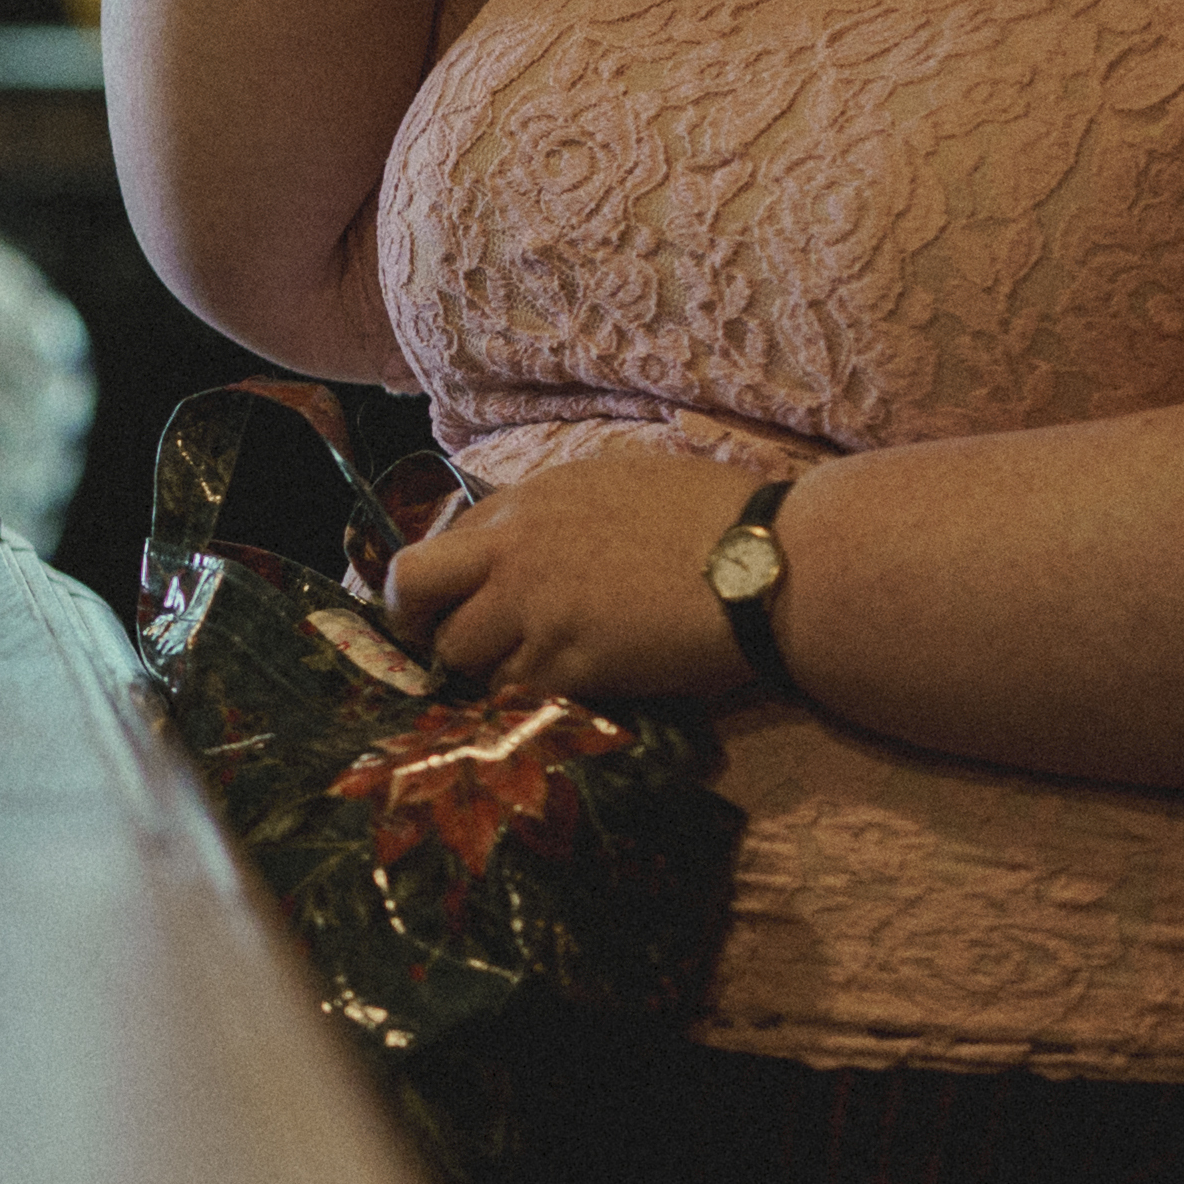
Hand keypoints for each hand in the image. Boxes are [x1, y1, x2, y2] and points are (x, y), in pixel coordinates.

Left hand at [379, 447, 770, 705]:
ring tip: (524, 675)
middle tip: (441, 644)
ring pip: (458, 654)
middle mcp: (515, 550)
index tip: (452, 605)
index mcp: (529, 499)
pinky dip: (524, 702)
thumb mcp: (617, 482)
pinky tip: (558, 697)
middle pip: (414, 587)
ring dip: (480, 670)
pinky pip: (514, 693)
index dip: (442, 581)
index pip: (441, 541)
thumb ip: (557, 510)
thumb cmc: (717, 514)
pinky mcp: (570, 665)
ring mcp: (536, 610)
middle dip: (415, 620)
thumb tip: (529, 535)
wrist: (769, 562)